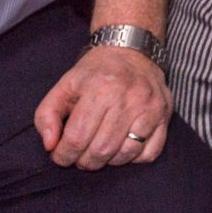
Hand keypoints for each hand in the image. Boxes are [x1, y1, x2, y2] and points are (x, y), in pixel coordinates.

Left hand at [33, 45, 170, 168]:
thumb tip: (50, 145)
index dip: (63, 154)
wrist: (132, 50)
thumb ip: (47, 115)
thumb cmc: (95, 72)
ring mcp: (150, 107)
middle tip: (79, 156)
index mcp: (99, 88)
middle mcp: (128, 97)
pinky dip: (133, 158)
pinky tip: (122, 147)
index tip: (60, 154)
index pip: (77, 138)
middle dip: (84, 161)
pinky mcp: (164, 115)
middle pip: (101, 150)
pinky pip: (149, 153)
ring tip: (98, 152)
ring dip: (108, 162)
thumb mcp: (64, 85)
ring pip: (126, 154)